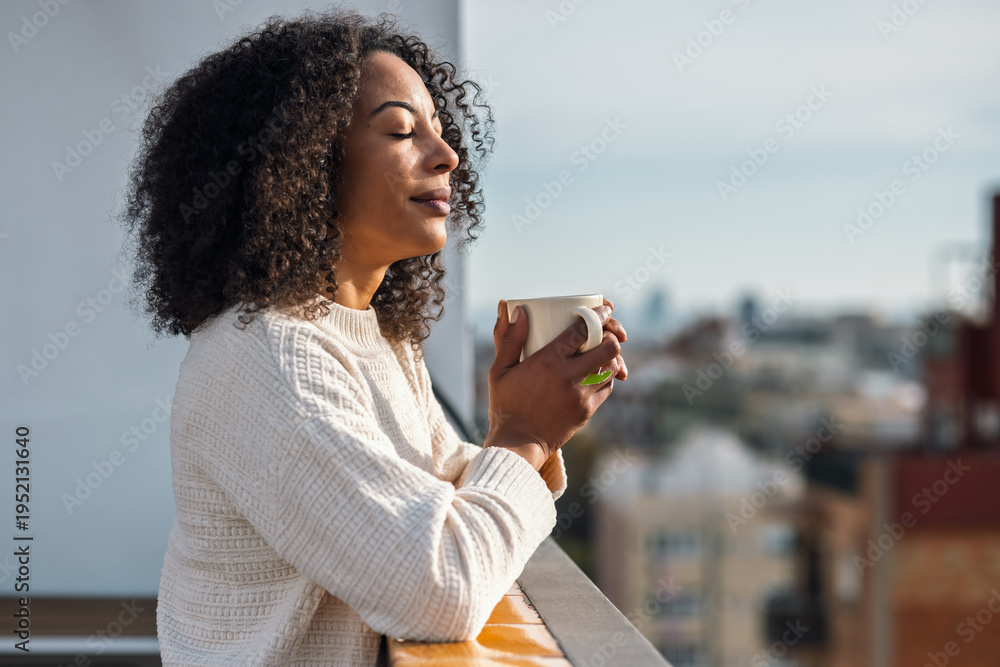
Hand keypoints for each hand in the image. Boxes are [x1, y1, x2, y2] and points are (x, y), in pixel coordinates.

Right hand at [484, 298, 625, 462]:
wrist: (517, 444)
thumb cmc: (505, 404)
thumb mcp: (499, 370)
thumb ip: (509, 338)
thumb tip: (518, 310)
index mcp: (547, 361)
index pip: (583, 330)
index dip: (598, 315)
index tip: (603, 308)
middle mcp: (568, 377)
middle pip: (607, 348)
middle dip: (611, 335)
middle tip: (606, 331)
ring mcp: (581, 396)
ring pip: (611, 368)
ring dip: (609, 357)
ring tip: (602, 350)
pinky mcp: (587, 411)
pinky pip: (606, 387)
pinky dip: (605, 376)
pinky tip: (596, 372)